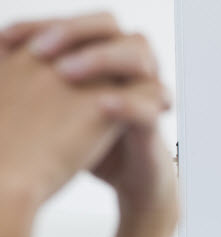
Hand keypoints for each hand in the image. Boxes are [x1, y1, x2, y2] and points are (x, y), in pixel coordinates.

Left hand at [7, 14, 176, 236]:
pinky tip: (100, 105)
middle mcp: (127, 67)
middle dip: (73, 32)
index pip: (76, 21)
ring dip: (101, 58)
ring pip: (139, 53)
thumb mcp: (55, 110)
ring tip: (66, 74)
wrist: (129, 180)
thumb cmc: (91, 143)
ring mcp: (145, 91)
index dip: (42, 23)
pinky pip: (148, 105)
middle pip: (109, 24)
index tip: (7, 41)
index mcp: (102, 57)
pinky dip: (125, 103)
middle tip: (41, 51)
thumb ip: (34, 84)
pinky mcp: (154, 124)